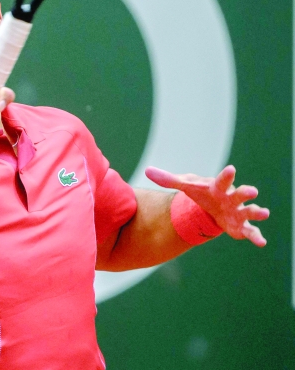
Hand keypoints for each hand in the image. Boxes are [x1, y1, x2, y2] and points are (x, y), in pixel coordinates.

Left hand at [145, 165, 268, 246]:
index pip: (222, 180)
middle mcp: (232, 198)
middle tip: (252, 191)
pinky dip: (256, 236)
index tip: (231, 168)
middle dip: (246, 193)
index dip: (226, 175)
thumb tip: (147, 170)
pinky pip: (250, 231)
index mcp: (218, 188)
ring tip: (264, 213)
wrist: (212, 206)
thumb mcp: (185, 186)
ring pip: (249, 211)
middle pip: (239, 194)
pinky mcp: (240, 226)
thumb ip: (168, 179)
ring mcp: (238, 212)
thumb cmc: (201, 193)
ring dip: (256, 212)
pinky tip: (262, 242)